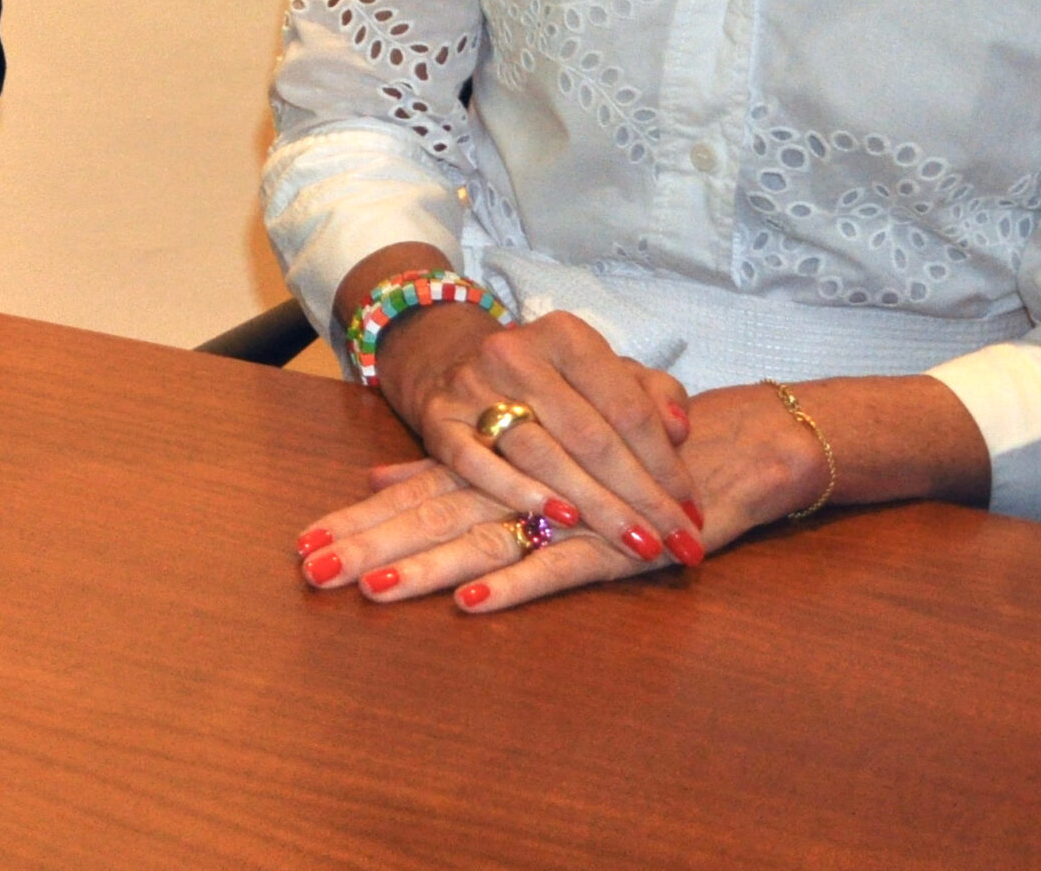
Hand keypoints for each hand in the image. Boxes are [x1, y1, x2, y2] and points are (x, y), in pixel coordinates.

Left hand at [295, 382, 831, 609]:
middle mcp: (525, 472)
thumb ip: (455, 458)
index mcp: (501, 453)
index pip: (418, 489)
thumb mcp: (540, 439)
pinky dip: (516, 585)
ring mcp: (570, 508)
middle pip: (435, 515)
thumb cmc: (628, 439)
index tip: (304, 544)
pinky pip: (559, 565)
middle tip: (312, 571)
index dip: (362, 517)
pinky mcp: (616, 543)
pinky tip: (472, 603)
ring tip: (370, 590)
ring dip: (425, 567)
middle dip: (372, 544)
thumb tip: (377, 478)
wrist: (736, 442)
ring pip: (484, 538)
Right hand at [375, 302, 703, 566]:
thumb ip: (652, 394)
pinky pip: (478, 465)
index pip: (628, 407)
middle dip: (641, 498)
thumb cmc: (551, 380)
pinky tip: (560, 521)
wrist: (454, 364)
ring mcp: (472, 387)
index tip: (694, 510)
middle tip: (678, 543)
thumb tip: (678, 429)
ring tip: (636, 543)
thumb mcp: (604, 372)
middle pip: (590, 437)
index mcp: (566, 336)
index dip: (666, 464)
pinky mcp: (438, 422)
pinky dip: (520, 494)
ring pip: (543, 455)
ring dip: (595, 507)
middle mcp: (516, 353)